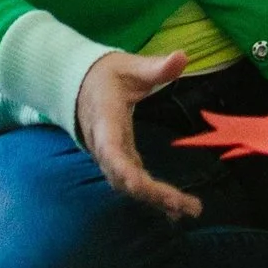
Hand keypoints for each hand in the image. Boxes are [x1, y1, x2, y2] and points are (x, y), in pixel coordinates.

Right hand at [74, 50, 203, 221]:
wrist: (79, 85)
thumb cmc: (106, 75)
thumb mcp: (130, 66)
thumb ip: (156, 67)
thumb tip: (182, 57)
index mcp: (105, 122)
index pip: (111, 152)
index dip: (125, 171)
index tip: (144, 186)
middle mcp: (105, 147)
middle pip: (124, 178)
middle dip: (152, 194)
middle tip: (186, 206)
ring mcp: (111, 157)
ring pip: (129, 186)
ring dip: (156, 200)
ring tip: (188, 210)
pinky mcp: (120, 160)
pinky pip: (134, 183)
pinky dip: (154, 196)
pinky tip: (176, 208)